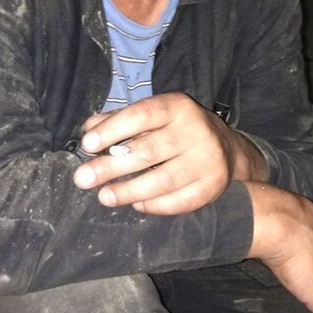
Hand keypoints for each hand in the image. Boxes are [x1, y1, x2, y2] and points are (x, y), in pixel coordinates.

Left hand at [72, 93, 267, 214]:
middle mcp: (196, 131)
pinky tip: (137, 204)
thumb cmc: (178, 130)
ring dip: (129, 190)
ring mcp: (207, 160)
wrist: (229, 150)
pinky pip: (179, 201)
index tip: (88, 144)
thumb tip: (88, 130)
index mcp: (178, 107)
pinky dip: (155, 205)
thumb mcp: (154, 116)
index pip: (142, 114)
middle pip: (149, 151)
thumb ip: (121, 120)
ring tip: (104, 196)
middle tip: (83, 178)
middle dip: (111, 166)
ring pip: (163, 180)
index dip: (113, 129)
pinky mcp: (212, 186)